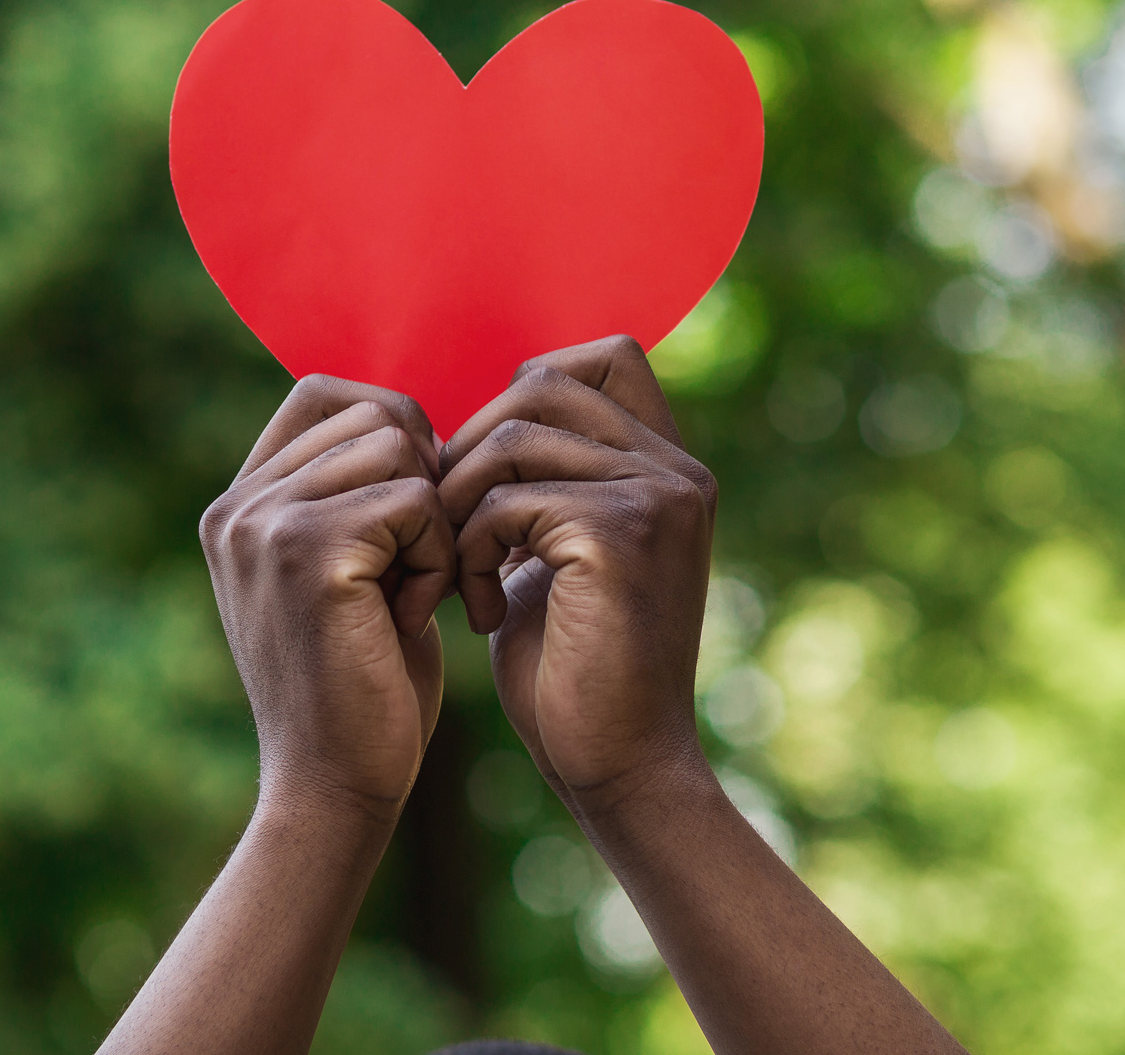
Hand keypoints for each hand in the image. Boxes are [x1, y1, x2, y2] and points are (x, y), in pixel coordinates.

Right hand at [201, 376, 456, 816]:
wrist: (336, 788)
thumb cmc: (363, 686)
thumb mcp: (347, 572)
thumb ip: (352, 495)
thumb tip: (411, 420)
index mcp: (239, 504)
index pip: (326, 391)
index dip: (395, 429)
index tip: (416, 511)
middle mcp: (237, 505)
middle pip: (375, 414)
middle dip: (423, 482)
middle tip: (416, 569)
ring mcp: (263, 524)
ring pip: (399, 448)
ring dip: (433, 522)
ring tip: (412, 595)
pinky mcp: (307, 552)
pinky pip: (415, 499)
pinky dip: (437, 558)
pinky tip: (416, 617)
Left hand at [439, 336, 715, 808]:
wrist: (617, 768)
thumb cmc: (572, 669)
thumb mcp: (557, 553)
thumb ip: (542, 483)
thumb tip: (477, 422)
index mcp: (667, 466)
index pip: (600, 355)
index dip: (523, 391)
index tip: (484, 477)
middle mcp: (676, 469)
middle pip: (542, 381)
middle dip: (471, 447)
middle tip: (448, 525)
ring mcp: (656, 497)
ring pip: (509, 437)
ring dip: (458, 505)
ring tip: (457, 574)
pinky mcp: (619, 535)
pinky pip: (504, 500)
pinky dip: (467, 551)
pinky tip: (478, 610)